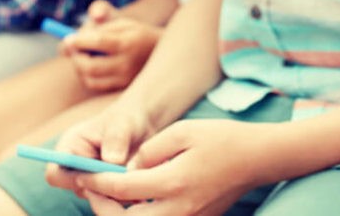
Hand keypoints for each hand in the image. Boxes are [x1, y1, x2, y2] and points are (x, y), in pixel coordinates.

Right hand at [45, 106, 154, 195]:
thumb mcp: (122, 123)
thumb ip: (116, 139)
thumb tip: (113, 160)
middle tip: (125, 174)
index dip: (71, 180)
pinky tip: (140, 181)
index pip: (55, 174)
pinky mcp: (108, 188)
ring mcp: (92, 180)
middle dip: (101, 186)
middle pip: (78, 190)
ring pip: (98, 197)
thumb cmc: (127, 118)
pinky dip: (126, 195)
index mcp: (70, 148)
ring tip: (136, 171)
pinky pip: (113, 200)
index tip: (97, 175)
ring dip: (116, 190)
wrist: (143, 125)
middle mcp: (77, 168)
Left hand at [67, 0, 161, 91]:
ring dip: (79, 67)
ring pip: (90, 79)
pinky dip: (86, 76)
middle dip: (76, 57)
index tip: (69, 38)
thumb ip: (100, 26)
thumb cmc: (136, 34)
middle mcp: (126, 63)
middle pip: (90, 66)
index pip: (98, 42)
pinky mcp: (121, 87)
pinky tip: (90, 66)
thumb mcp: (123, 23)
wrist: (160, 53)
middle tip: (72, 48)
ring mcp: (123, 78)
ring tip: (82, 56)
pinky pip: (96, 85)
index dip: (79, 41)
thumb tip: (75, 38)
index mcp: (127, 42)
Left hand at [76, 119, 270, 214]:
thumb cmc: (221, 139)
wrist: (258, 159)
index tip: (82, 174)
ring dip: (119, 214)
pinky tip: (135, 200)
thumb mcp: (183, 131)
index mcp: (172, 182)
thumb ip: (150, 151)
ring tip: (110, 194)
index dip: (96, 182)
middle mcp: (177, 210)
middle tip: (92, 188)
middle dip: (102, 206)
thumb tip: (127, 169)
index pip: (121, 189)